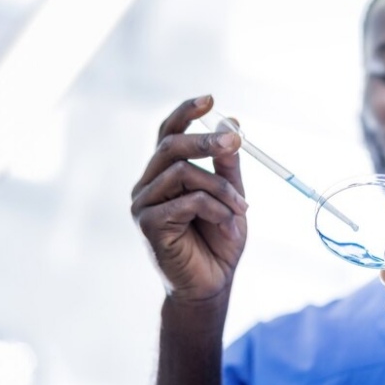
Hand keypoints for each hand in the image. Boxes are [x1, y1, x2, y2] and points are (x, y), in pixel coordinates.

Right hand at [131, 95, 247, 302]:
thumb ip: (227, 165)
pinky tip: (228, 225)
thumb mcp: (230, 196)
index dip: (186, 113)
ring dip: (220, 187)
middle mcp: (148, 185)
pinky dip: (215, 208)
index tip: (211, 99)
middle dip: (206, 140)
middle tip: (236, 142)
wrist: (212, 285)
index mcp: (165, 174)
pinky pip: (187, 200)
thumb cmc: (219, 240)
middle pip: (170, 146)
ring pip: (182, 172)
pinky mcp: (147, 224)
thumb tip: (232, 124)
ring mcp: (143, 204)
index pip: (168, 134)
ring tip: (241, 209)